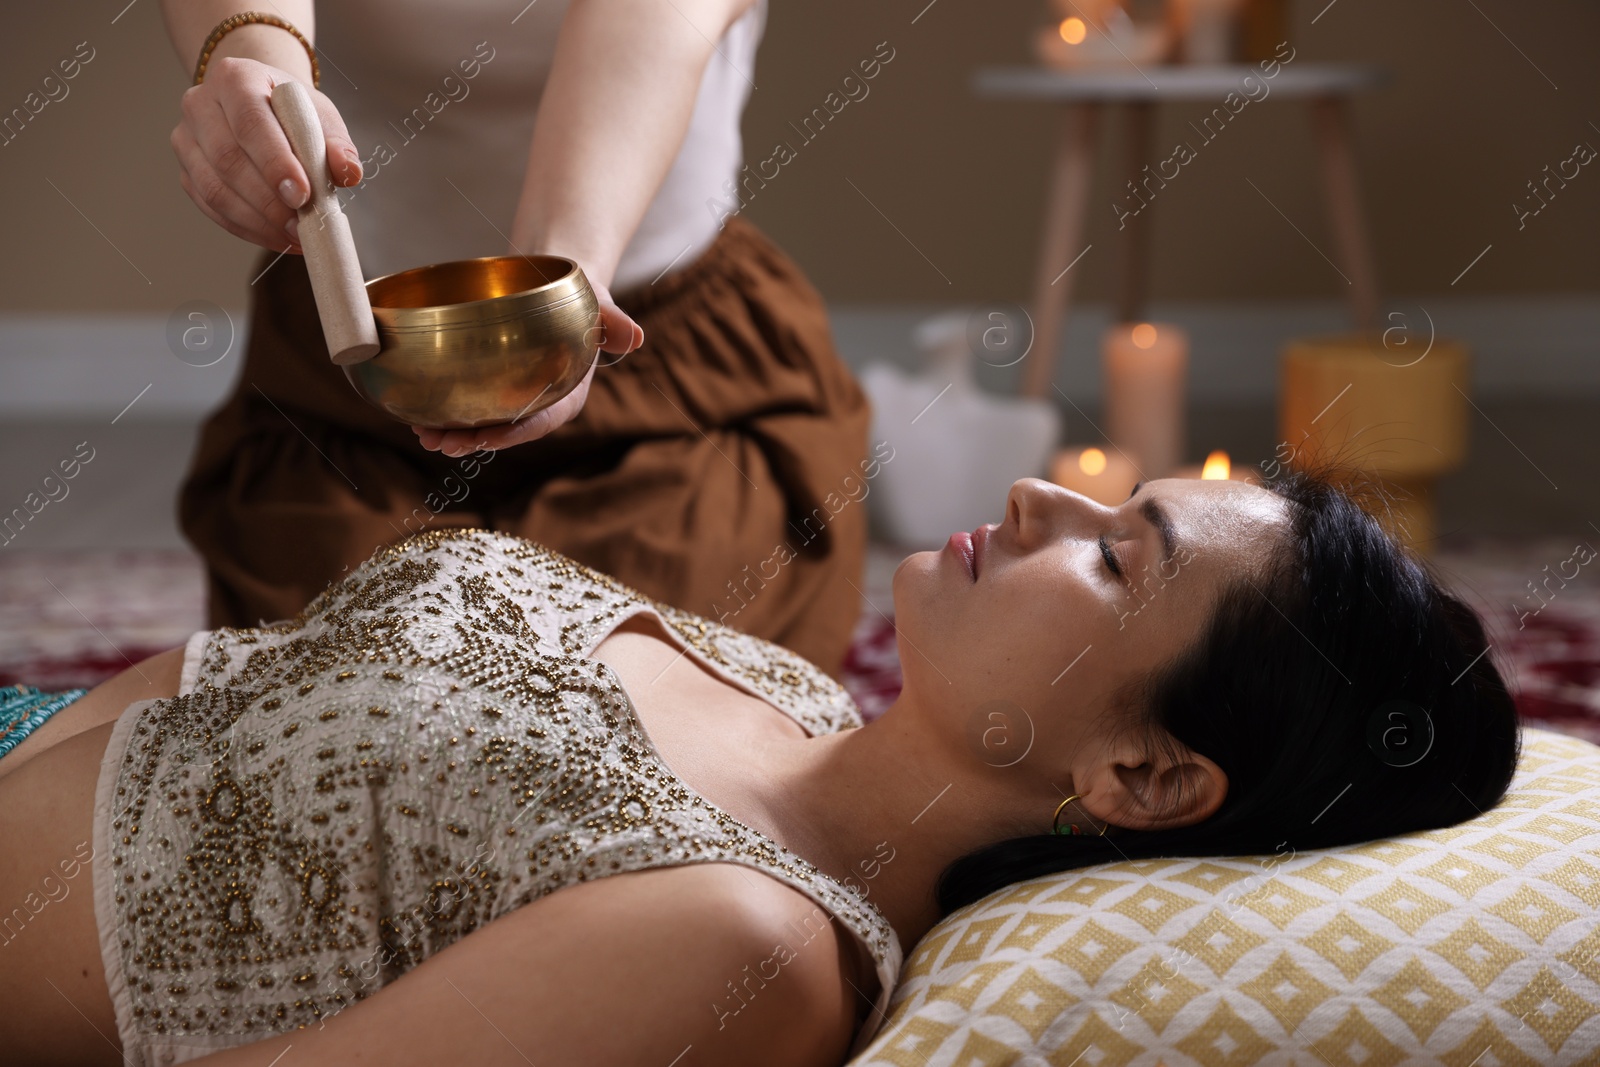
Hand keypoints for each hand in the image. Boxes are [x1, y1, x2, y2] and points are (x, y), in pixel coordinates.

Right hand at [171, 57, 361, 250]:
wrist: (262, 105)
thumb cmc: (293, 111)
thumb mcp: (321, 115)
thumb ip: (337, 143)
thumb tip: (348, 172)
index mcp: (235, 78)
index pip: (250, 122)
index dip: (275, 163)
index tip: (302, 196)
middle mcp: (200, 104)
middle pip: (227, 159)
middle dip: (268, 201)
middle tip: (302, 226)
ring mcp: (187, 139)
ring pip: (214, 189)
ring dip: (257, 221)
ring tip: (294, 236)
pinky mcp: (187, 171)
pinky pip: (211, 207)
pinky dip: (247, 229)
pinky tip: (278, 237)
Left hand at [412, 281, 643, 455]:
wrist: (555, 279)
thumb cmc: (583, 295)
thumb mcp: (601, 305)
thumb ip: (613, 324)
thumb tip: (635, 337)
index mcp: (567, 392)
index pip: (543, 420)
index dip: (516, 433)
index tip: (489, 438)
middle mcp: (537, 401)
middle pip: (505, 429)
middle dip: (474, 440)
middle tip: (443, 443)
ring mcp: (510, 394)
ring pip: (480, 420)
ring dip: (451, 432)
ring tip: (422, 435)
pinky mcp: (489, 382)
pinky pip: (464, 401)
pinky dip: (440, 409)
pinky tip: (415, 413)